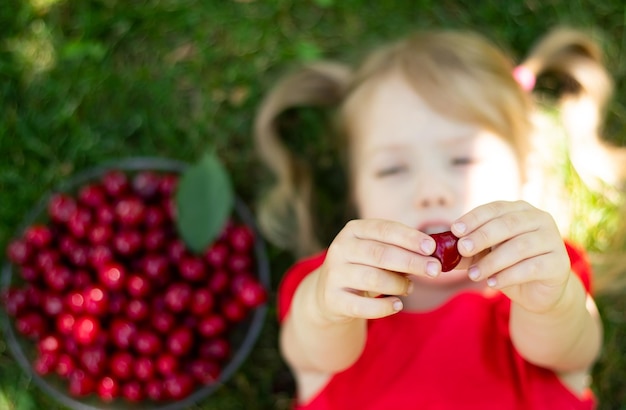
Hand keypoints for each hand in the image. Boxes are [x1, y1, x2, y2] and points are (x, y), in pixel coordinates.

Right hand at [314, 219, 435, 322]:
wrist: (328, 292)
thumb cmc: (363, 267)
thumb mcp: (376, 251)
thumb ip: (400, 249)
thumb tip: (435, 255)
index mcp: (354, 230)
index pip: (384, 229)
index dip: (409, 238)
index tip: (432, 247)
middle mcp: (341, 248)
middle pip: (380, 254)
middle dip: (411, 262)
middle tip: (434, 270)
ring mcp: (334, 274)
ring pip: (373, 278)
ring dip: (398, 284)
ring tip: (410, 288)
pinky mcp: (333, 299)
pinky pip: (363, 306)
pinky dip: (384, 307)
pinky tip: (397, 305)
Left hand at [451, 200, 570, 312]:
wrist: (537, 290)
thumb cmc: (507, 265)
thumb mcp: (484, 255)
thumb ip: (466, 251)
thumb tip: (439, 249)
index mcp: (520, 210)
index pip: (494, 209)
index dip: (474, 218)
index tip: (454, 230)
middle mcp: (540, 219)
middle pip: (507, 225)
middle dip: (481, 236)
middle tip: (462, 249)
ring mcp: (553, 240)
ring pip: (519, 247)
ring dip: (492, 261)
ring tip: (473, 275)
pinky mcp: (559, 263)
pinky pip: (531, 268)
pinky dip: (508, 275)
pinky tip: (492, 283)